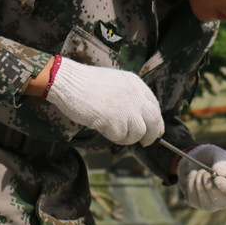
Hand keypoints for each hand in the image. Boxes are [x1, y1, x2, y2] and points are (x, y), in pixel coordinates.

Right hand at [44, 57, 163, 145]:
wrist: (69, 82)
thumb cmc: (86, 83)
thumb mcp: (115, 82)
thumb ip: (128, 96)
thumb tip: (136, 116)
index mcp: (136, 84)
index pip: (154, 106)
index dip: (156, 121)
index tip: (155, 130)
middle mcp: (135, 96)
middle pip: (154, 120)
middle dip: (152, 134)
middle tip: (146, 142)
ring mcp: (126, 108)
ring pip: (139, 132)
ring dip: (129, 138)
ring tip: (116, 134)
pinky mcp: (115, 121)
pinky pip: (121, 137)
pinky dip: (115, 138)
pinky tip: (106, 132)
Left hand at [178, 144, 225, 211]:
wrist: (194, 160)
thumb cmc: (210, 157)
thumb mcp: (217, 154)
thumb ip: (221, 163)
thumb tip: (220, 173)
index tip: (216, 179)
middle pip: (222, 202)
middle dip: (210, 186)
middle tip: (204, 172)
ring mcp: (212, 203)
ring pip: (206, 204)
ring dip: (199, 185)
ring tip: (199, 172)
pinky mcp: (197, 204)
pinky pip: (193, 200)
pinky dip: (191, 185)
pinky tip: (193, 176)